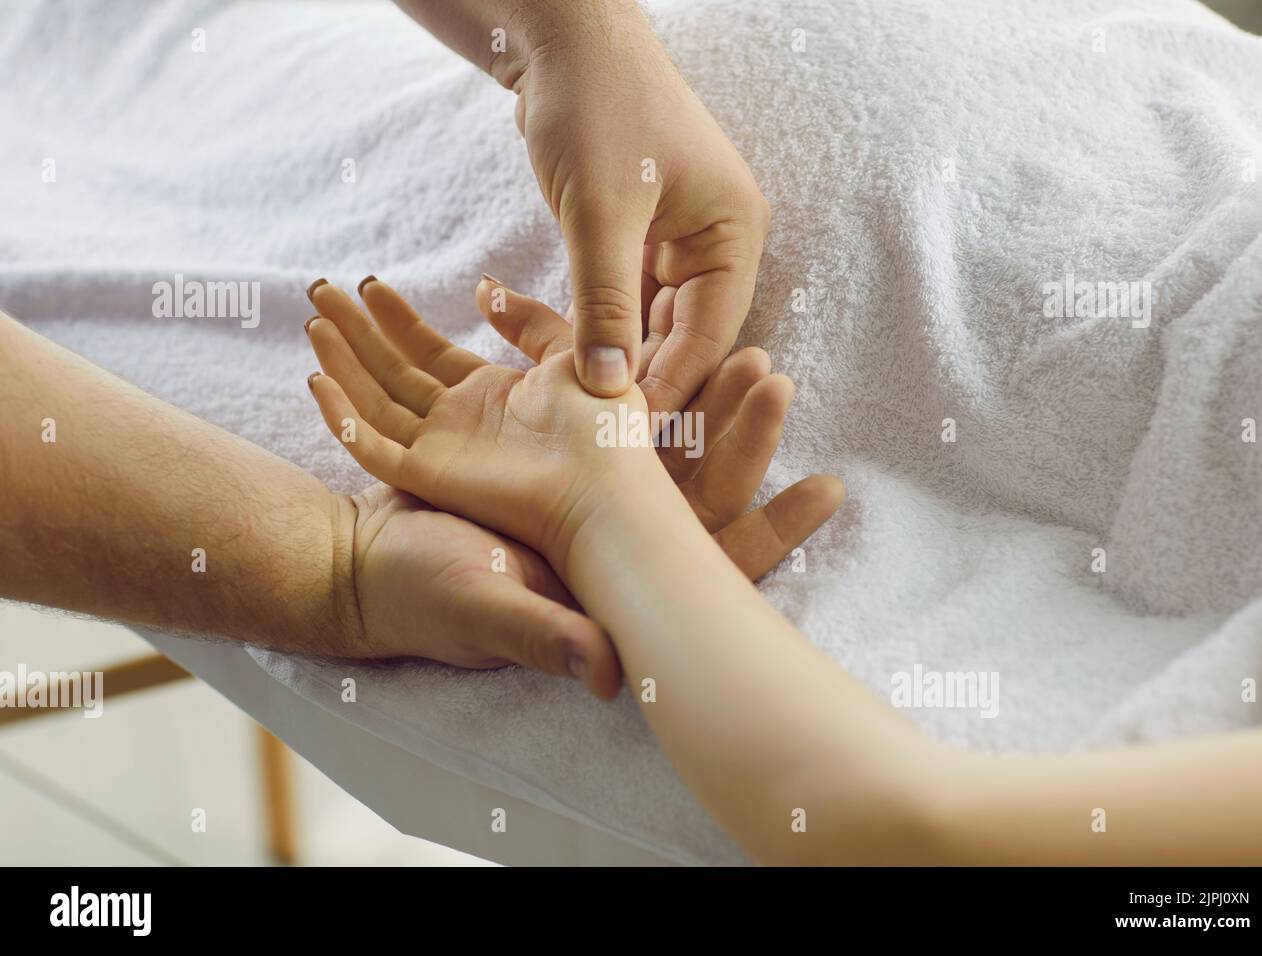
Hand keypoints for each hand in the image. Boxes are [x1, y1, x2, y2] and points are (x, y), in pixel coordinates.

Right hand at [306, 277, 842, 693]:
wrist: (367, 561)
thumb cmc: (429, 600)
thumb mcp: (490, 615)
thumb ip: (549, 640)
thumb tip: (613, 680)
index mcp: (617, 568)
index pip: (714, 552)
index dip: (772, 524)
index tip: (831, 486)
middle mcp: (609, 515)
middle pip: (694, 468)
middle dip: (735, 422)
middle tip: (773, 371)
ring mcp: (576, 466)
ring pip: (652, 414)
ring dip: (683, 369)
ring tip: (716, 320)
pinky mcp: (537, 425)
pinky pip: (580, 378)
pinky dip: (593, 346)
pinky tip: (624, 305)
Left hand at [508, 4, 769, 407]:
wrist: (563, 39)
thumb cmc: (594, 107)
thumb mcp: (600, 213)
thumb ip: (604, 304)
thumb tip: (607, 387)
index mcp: (734, 233)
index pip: (709, 334)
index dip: (671, 388)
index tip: (631, 437)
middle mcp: (716, 240)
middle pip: (687, 334)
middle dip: (649, 381)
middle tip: (610, 439)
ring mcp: (678, 238)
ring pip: (653, 320)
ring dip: (622, 358)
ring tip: (591, 415)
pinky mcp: (640, 235)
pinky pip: (626, 297)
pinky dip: (602, 325)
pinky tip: (576, 364)